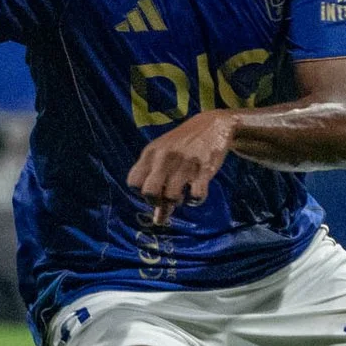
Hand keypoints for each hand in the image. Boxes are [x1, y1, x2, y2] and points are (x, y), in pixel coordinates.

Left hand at [127, 110, 236, 225]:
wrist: (213, 124)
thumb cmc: (183, 145)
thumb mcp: (165, 156)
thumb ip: (157, 183)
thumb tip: (158, 221)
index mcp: (150, 153)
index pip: (132, 182)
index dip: (140, 192)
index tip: (152, 189)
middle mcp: (164, 158)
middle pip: (148, 192)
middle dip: (156, 202)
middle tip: (165, 198)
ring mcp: (184, 164)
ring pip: (171, 197)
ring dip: (177, 202)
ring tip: (182, 194)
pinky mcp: (204, 170)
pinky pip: (195, 196)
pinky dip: (195, 200)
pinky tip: (196, 192)